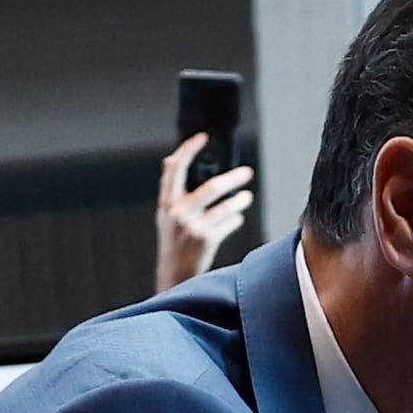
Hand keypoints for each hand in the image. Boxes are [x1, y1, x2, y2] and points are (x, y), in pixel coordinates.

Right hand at [154, 135, 254, 292]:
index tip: (203, 137)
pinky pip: (228, 223)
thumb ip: (170, 189)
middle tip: (247, 173)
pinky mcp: (206, 240)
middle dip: (233, 178)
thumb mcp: (165, 215)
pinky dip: (235, 219)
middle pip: (211, 187)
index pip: (176, 168)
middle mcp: (178, 213)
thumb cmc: (172, 243)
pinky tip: (237, 217)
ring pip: (225, 206)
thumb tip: (170, 159)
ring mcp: (193, 227)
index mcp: (167, 202)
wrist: (173, 276)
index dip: (189, 149)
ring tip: (247, 198)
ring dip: (240, 200)